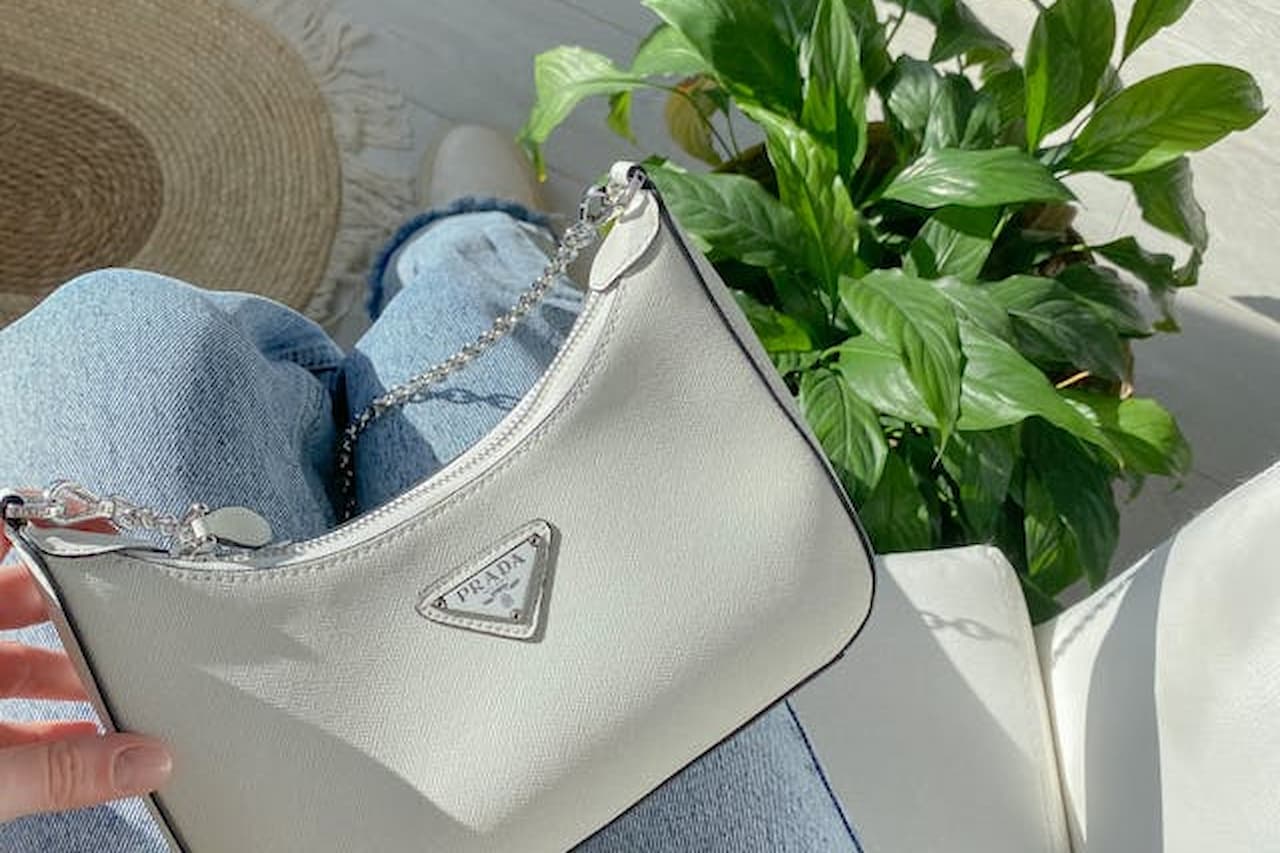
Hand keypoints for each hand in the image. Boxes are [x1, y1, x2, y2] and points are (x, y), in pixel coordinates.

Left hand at [0, 521, 171, 820]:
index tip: (97, 521)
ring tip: (126, 699)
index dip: (44, 528)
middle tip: (138, 616)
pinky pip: (6, 721)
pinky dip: (48, 731)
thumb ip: (60, 771)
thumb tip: (152, 762)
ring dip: (69, 681)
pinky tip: (95, 751)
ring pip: (15, 666)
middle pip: (17, 605)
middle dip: (80, 615)